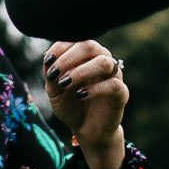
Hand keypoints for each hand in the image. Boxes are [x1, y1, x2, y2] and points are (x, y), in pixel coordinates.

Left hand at [42, 40, 127, 168]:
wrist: (85, 129)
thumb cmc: (70, 104)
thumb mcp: (54, 90)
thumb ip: (50, 74)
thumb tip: (47, 59)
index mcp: (87, 54)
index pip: (76, 39)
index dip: (60, 47)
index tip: (48, 61)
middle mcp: (102, 60)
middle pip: (90, 45)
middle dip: (69, 58)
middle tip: (55, 73)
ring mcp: (114, 76)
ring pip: (104, 62)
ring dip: (81, 71)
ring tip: (65, 83)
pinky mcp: (121, 94)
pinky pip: (113, 85)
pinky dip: (95, 89)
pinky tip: (80, 95)